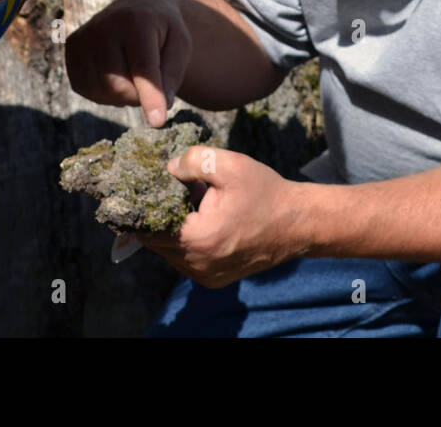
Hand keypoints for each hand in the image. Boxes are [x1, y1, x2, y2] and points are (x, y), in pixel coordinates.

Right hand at [65, 0, 191, 126]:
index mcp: (136, 22)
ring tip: (134, 75)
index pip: (142, 68)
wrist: (138, 8)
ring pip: (100, 91)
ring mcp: (83, 38)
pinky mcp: (71, 50)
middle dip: (139, 95)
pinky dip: (104, 92)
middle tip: (152, 82)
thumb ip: (172, 76)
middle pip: (118, 86)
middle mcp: (103, 26)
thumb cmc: (163, 32)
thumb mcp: (180, 46)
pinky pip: (85, 89)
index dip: (151, 97)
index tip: (158, 122)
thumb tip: (159, 109)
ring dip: (122, 95)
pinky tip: (116, 75)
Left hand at [138, 145, 307, 287]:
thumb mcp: (230, 165)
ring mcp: (206, 276)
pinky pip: (186, 260)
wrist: (298, 223)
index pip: (147, 228)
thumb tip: (168, 168)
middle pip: (156, 241)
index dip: (142, 207)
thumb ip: (193, 160)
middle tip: (170, 192)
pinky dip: (186, 243)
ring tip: (192, 206)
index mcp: (197, 239)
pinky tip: (202, 222)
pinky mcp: (214, 279)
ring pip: (170, 251)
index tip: (144, 189)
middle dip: (158, 216)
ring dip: (173, 230)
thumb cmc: (265, 193)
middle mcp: (197, 264)